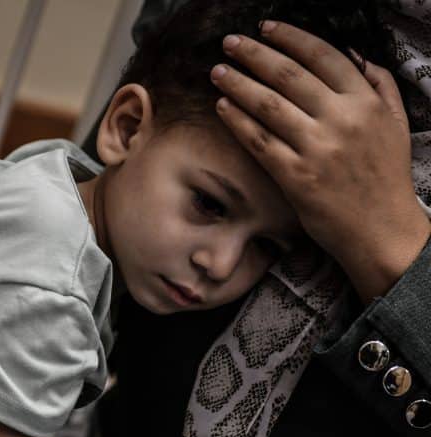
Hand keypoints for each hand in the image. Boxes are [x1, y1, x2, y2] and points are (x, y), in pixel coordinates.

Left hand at [210, 21, 430, 301]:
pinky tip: (222, 108)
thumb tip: (356, 57)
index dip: (290, 38)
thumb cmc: (385, 179)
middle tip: (229, 44)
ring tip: (218, 73)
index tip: (266, 28)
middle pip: (288, 75)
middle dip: (254, 55)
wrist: (381, 231)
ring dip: (239, 84)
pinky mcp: (296, 178)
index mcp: (366, 102)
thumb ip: (380, 87)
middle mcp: (341, 120)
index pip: (322, 56)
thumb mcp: (396, 126)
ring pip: (269, 106)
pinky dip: (238, 122)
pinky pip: (260, 142)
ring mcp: (317, 149)